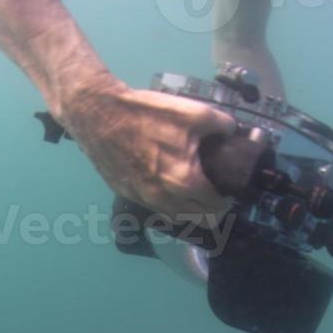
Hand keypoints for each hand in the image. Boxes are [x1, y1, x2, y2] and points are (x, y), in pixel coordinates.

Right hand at [60, 77, 236, 224]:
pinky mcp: (130, 195)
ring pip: (178, 219)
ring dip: (192, 212)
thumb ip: (221, 126)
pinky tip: (173, 191)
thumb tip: (232, 132)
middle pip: (199, 219)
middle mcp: (166, 199)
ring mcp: (146, 200)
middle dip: (213, 211)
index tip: (229, 190)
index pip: (216, 205)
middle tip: (217, 195)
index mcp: (186, 182)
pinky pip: (158, 210)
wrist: (100, 116)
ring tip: (197, 196)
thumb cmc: (147, 113)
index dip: (227, 198)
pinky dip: (171, 206)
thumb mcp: (193, 112)